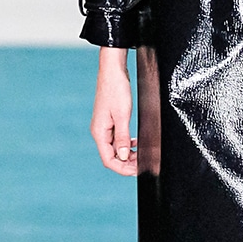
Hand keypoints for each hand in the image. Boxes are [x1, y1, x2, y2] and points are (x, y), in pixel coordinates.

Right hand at [90, 47, 137, 175]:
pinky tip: (136, 144)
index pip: (109, 160)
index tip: (137, 170)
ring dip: (128, 155)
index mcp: (99, 132)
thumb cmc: (116, 89)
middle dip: (127, 163)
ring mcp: (104, 127)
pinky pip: (117, 139)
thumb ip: (123, 138)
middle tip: (143, 164)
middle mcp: (100, 132)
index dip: (123, 168)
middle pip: (112, 157)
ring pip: (115, 149)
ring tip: (141, 155)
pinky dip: (127, 144)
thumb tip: (124, 156)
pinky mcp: (110, 121)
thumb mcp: (122, 115)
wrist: (112, 70)